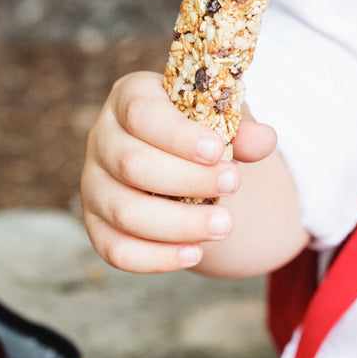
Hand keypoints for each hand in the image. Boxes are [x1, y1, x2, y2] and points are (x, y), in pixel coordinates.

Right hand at [80, 71, 276, 273]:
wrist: (178, 165)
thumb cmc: (197, 133)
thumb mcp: (221, 120)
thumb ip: (240, 129)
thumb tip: (263, 140)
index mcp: (129, 99)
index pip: (142, 114)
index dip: (178, 135)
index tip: (217, 151)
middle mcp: (101, 140)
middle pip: (132, 165)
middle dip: (187, 181)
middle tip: (233, 187)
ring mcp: (93, 186)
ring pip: (125, 212)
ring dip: (178, 224)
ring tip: (224, 227)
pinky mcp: (96, 225)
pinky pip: (116, 250)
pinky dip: (156, 258)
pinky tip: (194, 254)